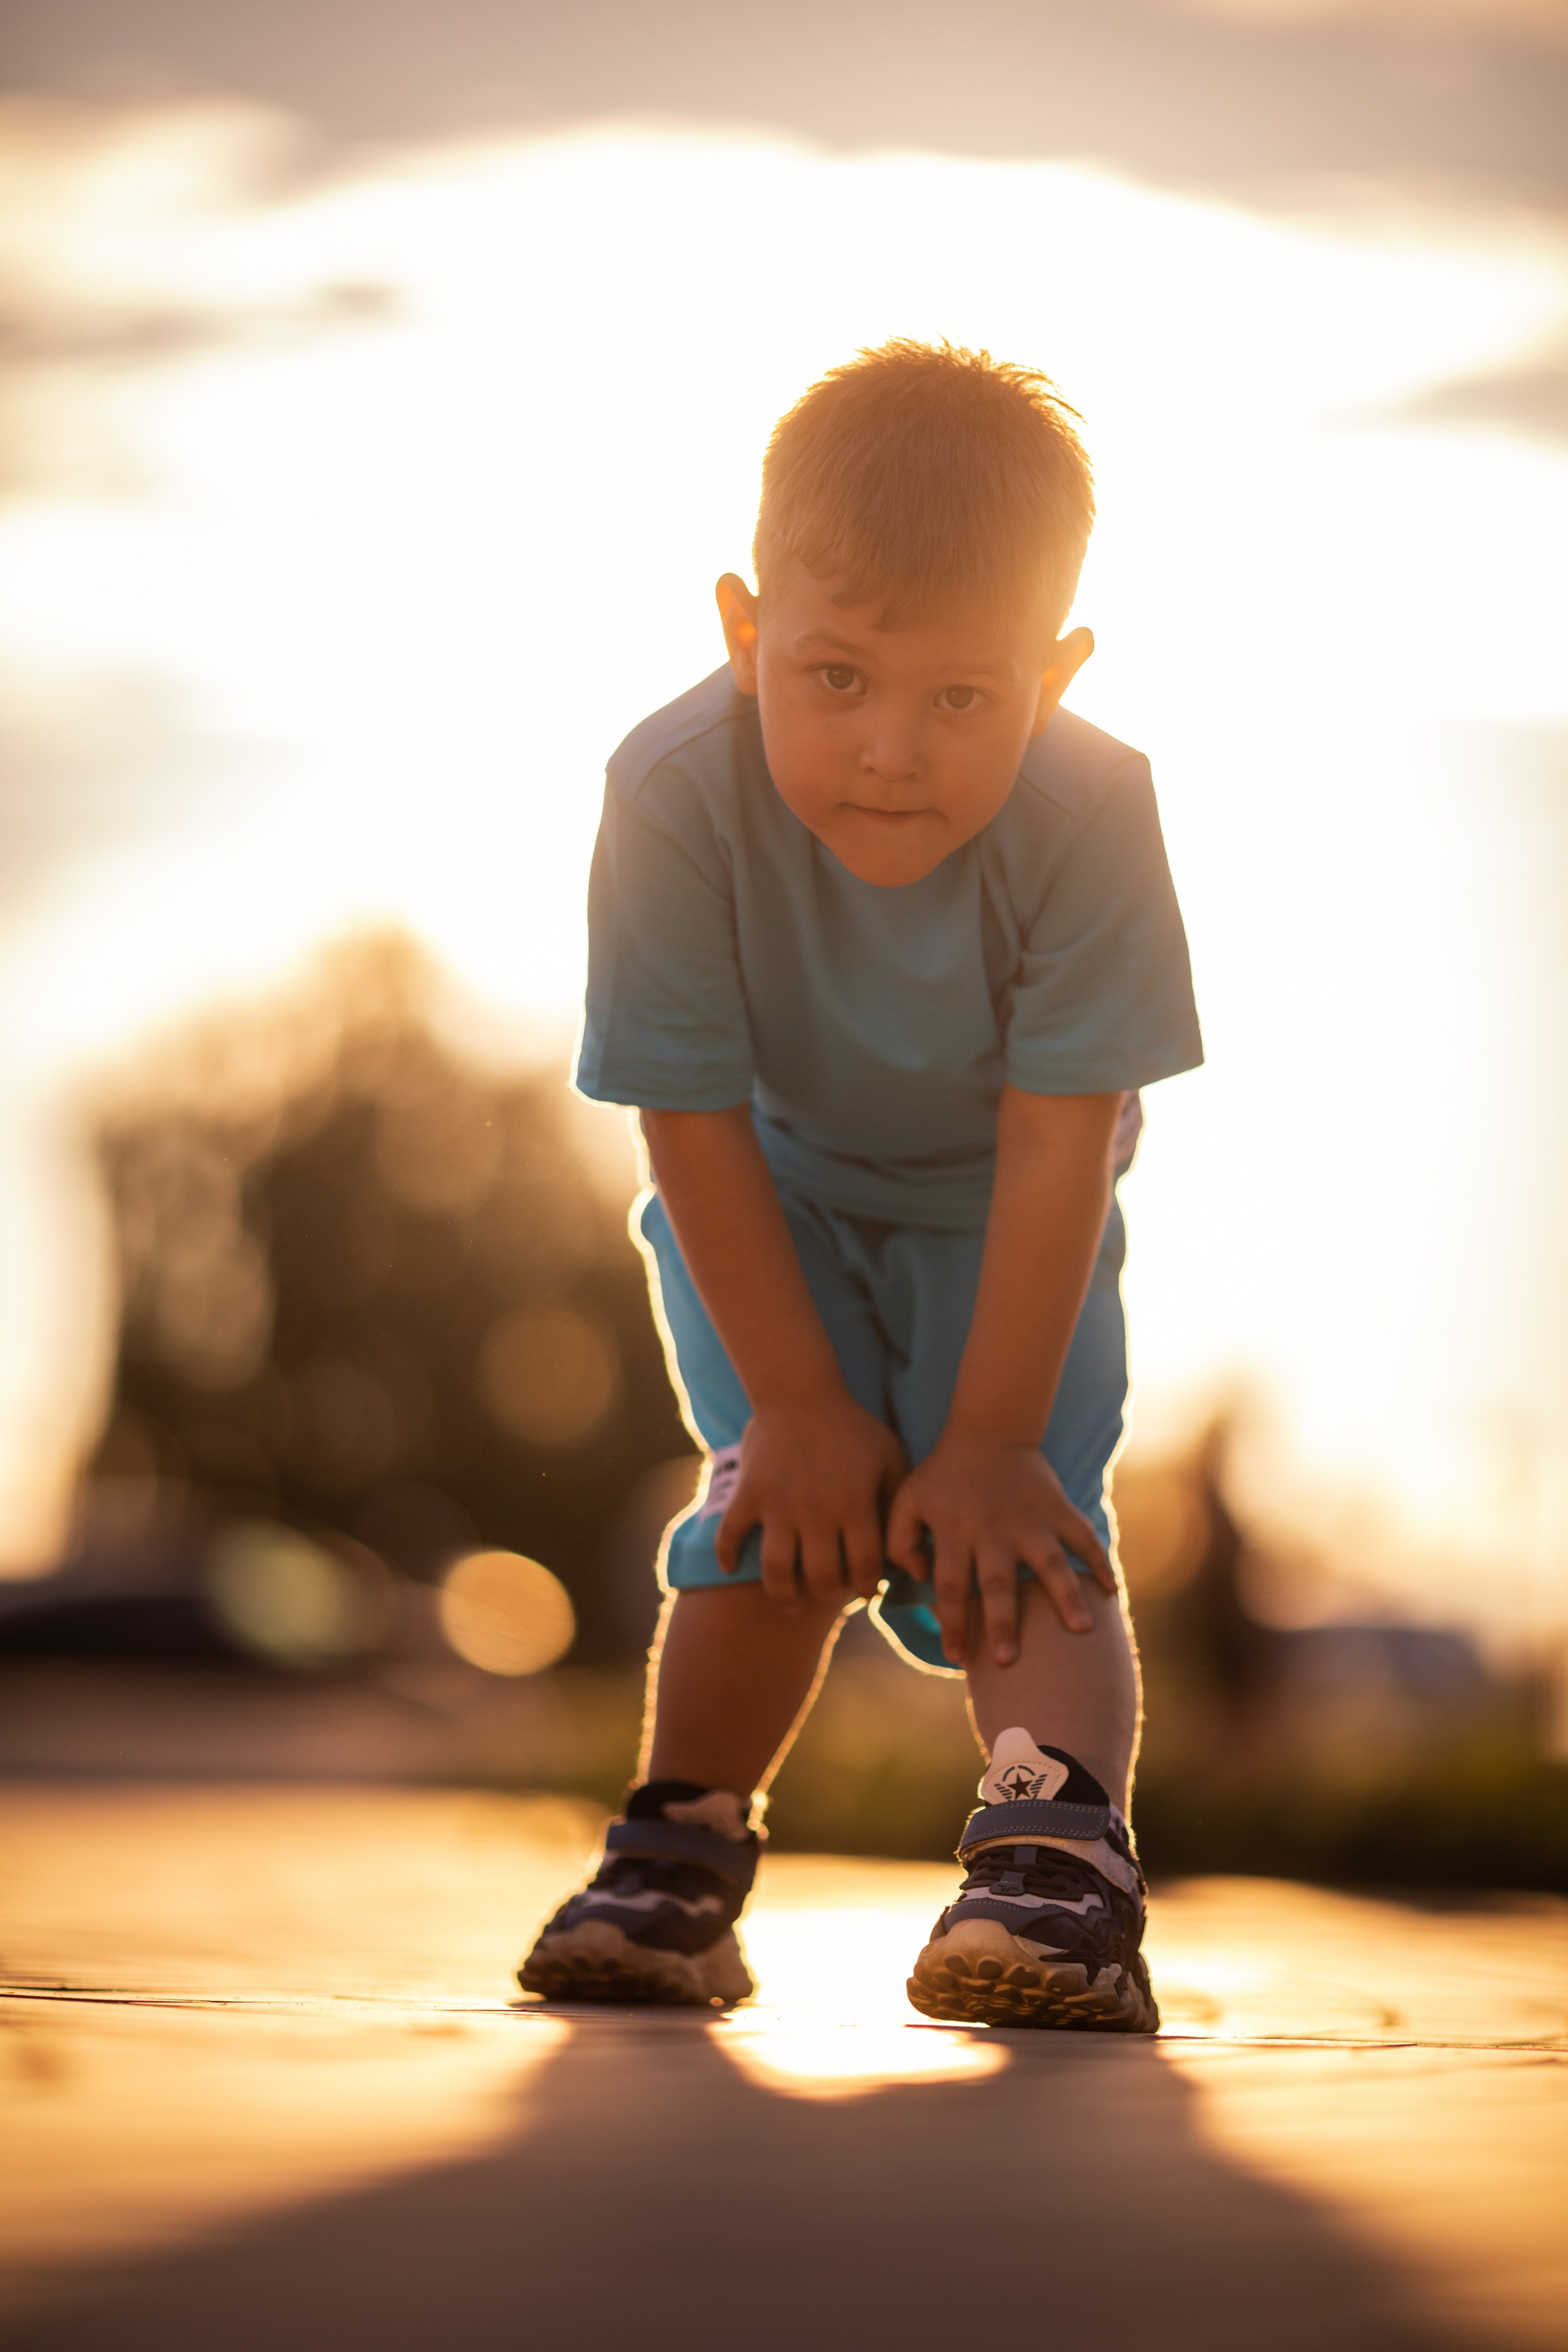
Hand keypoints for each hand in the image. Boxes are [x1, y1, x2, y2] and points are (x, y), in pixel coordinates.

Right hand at [716, 1392, 907, 1610]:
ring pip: (776, 1570)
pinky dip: (726, 1554)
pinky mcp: (749, 1494)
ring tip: (791, 1602)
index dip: (867, 1586)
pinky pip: (730, 1533)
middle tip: (830, 1591)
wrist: (800, 1391)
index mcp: (854, 1505)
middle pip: (821, 1576)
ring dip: (784, 1594)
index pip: (864, 1566)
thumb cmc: (853, 1426)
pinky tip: (730, 1567)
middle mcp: (816, 1512)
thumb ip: (901, 1504)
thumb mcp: (890, 1457)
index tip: (865, 1590)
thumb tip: (913, 1554)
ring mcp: (778, 1505)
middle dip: (829, 1593)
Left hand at [886, 1430, 1115, 1666]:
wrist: (988, 1431)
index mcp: (955, 1531)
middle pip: (998, 1582)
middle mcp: (994, 1530)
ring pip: (1051, 1562)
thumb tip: (916, 1578)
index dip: (952, 1622)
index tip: (956, 1657)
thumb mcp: (907, 1500)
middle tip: (1008, 1660)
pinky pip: (1083, 1537)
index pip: (949, 1585)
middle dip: (1002, 1622)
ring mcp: (1031, 1520)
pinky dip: (1100, 1562)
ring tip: (1082, 1629)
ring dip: (1066, 1596)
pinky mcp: (1057, 1508)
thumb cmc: (942, 1474)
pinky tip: (1113, 1591)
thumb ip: (899, 1541)